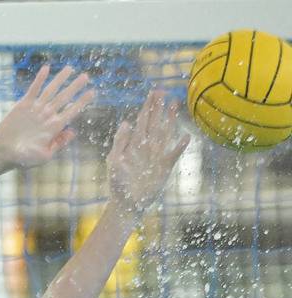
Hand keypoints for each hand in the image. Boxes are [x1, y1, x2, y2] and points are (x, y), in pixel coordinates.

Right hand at [0, 65, 94, 168]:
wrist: (3, 153)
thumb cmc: (23, 159)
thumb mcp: (44, 156)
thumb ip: (58, 144)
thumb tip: (72, 131)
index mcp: (54, 128)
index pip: (72, 111)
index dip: (82, 101)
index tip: (93, 92)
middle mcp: (47, 116)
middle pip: (64, 97)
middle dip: (75, 87)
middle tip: (86, 76)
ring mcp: (36, 109)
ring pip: (51, 90)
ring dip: (60, 79)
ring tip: (70, 68)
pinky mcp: (23, 105)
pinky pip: (34, 89)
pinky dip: (40, 79)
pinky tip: (47, 68)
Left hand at [107, 91, 190, 211]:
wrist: (126, 202)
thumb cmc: (117, 182)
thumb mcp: (114, 161)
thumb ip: (120, 142)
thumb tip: (127, 122)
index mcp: (134, 143)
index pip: (143, 120)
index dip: (148, 106)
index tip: (153, 92)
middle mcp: (147, 146)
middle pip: (155, 122)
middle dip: (158, 107)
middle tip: (163, 90)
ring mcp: (157, 155)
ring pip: (166, 133)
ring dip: (170, 119)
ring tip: (175, 104)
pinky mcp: (165, 167)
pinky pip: (174, 154)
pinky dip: (180, 146)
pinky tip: (187, 137)